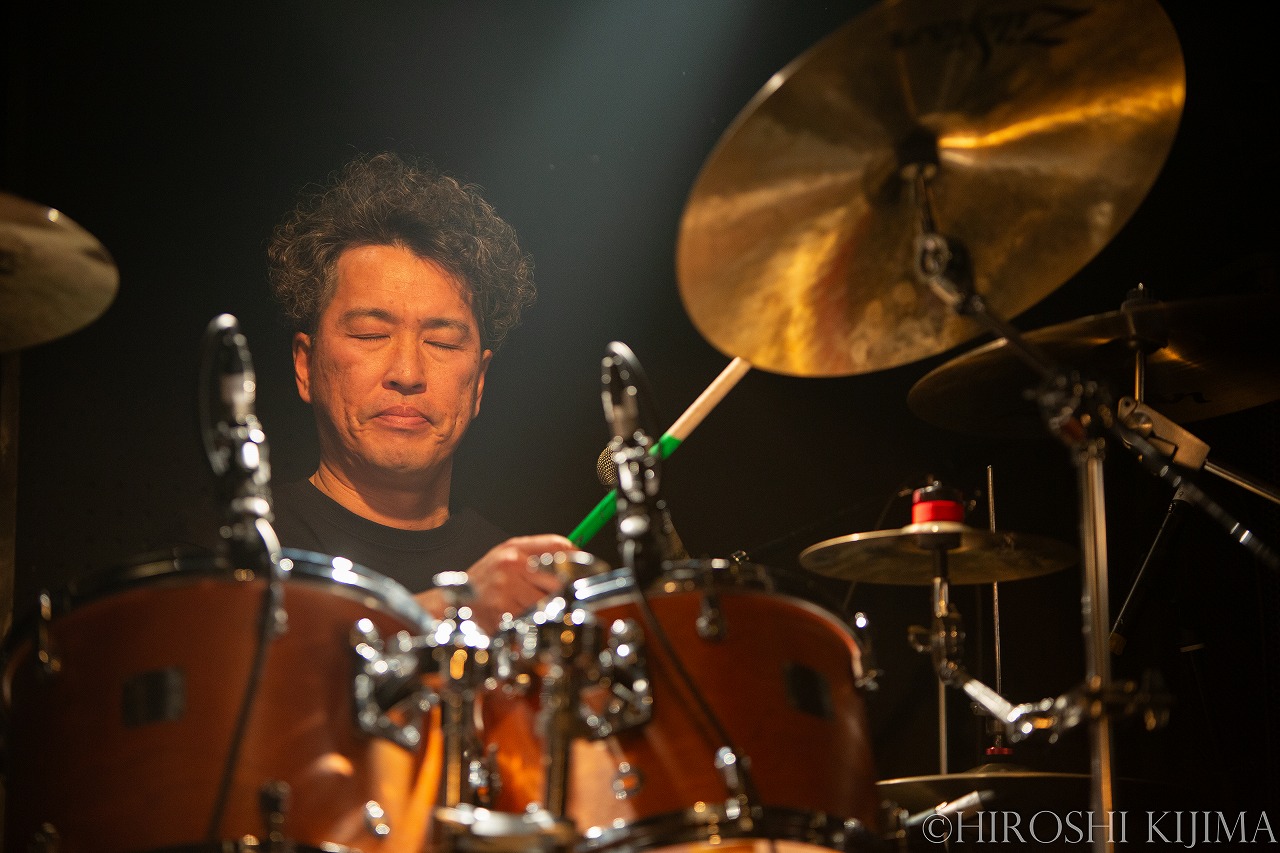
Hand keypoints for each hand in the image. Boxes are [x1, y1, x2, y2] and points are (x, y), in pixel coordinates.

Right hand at [414, 534, 576, 631]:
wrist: (450, 608)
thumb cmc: (483, 584)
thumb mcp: (506, 558)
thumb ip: (537, 555)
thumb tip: (576, 562)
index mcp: (514, 548)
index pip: (559, 545)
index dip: (576, 559)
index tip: (583, 572)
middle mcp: (510, 565)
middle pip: (559, 578)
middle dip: (565, 592)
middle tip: (567, 600)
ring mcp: (506, 590)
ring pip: (548, 603)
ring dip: (549, 612)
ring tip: (535, 613)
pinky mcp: (502, 614)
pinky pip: (532, 622)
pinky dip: (532, 626)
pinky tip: (521, 624)